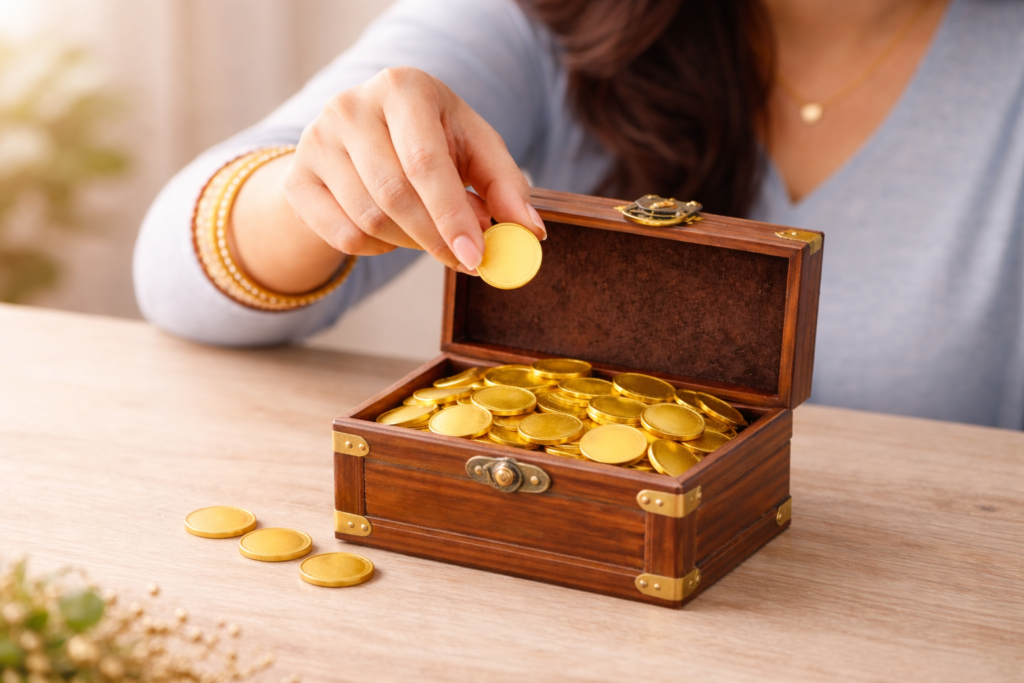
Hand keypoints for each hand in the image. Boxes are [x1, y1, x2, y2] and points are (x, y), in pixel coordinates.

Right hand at [283, 66, 545, 272]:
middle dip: (436, 238)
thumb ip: (505, 187)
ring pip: (368, 219)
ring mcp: (316, 141)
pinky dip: (378, 248)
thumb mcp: (473, 149)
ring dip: (411, 242)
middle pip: (394, 194)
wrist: (360, 140)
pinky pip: (343, 235)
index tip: (477, 257)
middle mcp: (351, 106)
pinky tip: (393, 231)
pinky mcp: (298, 178)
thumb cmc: (431, 141)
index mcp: (403, 87)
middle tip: (467, 262)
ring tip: (431, 232)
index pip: (425, 162)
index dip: (452, 215)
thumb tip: (531, 232)